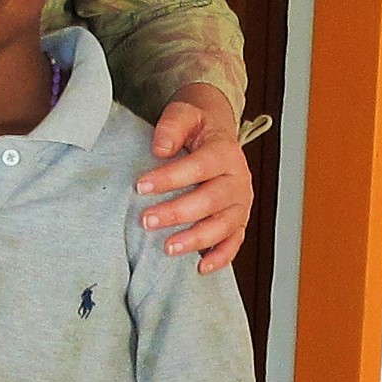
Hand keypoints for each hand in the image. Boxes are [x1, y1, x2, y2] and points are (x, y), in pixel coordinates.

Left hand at [138, 85, 252, 273]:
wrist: (216, 131)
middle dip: (177, 213)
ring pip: (223, 225)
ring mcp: (241, 203)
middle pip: (211, 200)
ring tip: (167, 247)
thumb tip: (160, 148)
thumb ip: (172, 126)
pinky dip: (221, 257)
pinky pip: (234, 242)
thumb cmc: (197, 126)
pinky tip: (200, 267)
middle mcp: (238, 179)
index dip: (170, 178)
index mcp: (225, 152)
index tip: (141, 186)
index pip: (199, 166)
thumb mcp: (184, 113)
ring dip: (196, 239)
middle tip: (146, 220)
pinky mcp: (239, 220)